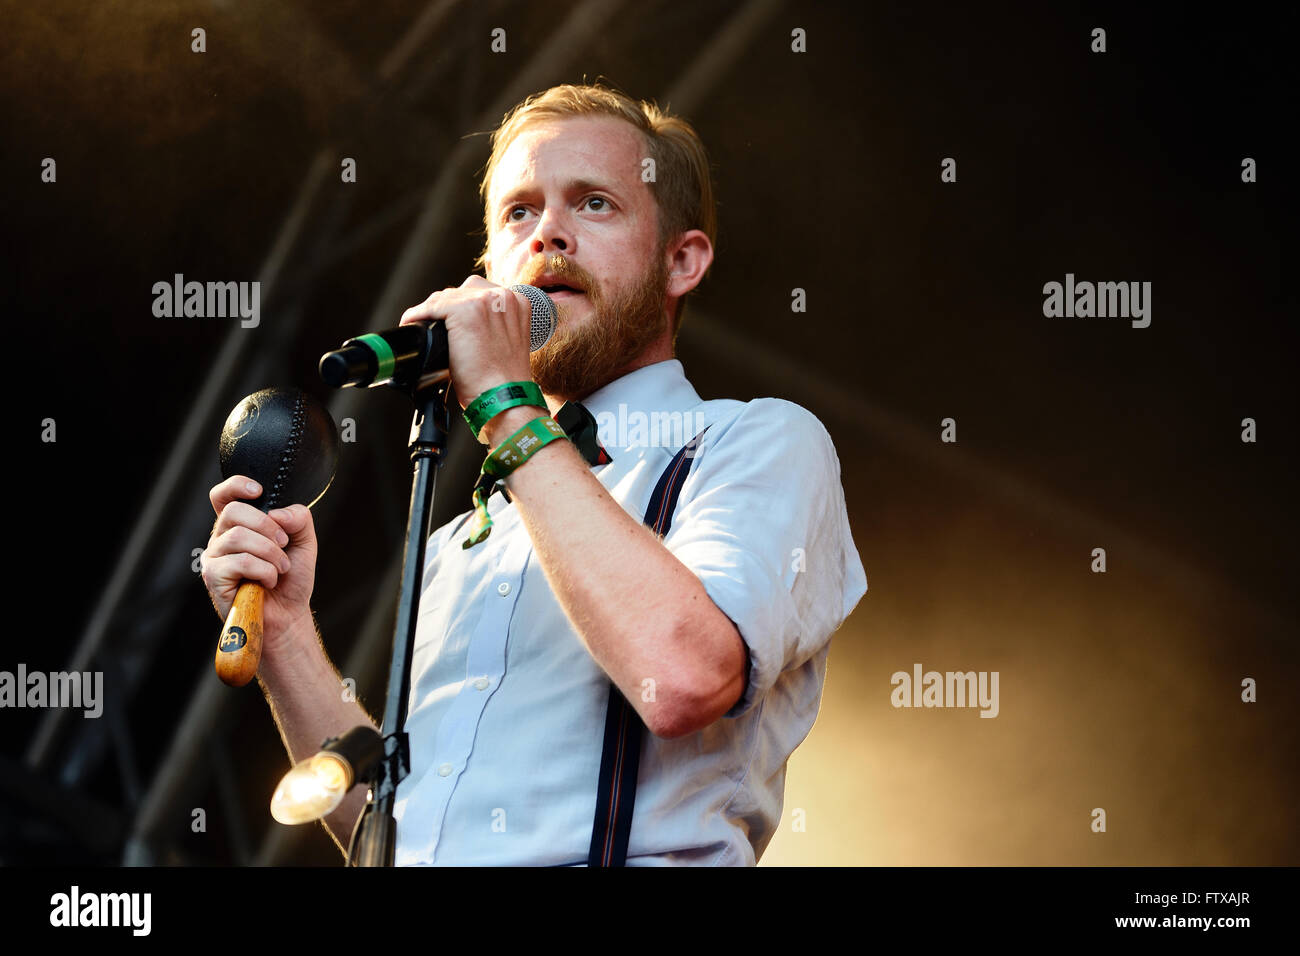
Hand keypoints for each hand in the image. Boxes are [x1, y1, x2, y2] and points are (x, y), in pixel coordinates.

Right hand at [201, 476, 317, 655]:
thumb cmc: (291, 579)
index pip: (223, 495)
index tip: (259, 491)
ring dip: (270, 553)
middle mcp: (222, 537)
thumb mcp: (304, 542)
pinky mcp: (213, 576)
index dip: (236, 486)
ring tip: (280, 569)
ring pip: (239, 536)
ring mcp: (214, 556)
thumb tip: (278, 512)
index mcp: (239, 524)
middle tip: (283, 546)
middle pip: (234, 511)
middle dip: (267, 526)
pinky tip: (268, 582)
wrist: (289, 614)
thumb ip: (299, 519)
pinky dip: (264, 571)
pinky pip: (240, 561)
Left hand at [398, 275, 535, 416]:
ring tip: (421, 327)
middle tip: (434, 328)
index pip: (478, 294)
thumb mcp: (505, 344)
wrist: (503, 397)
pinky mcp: (464, 310)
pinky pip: (431, 306)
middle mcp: (503, 296)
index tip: (449, 321)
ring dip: (431, 312)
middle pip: (461, 292)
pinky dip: (418, 316)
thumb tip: (460, 324)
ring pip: (445, 298)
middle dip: (445, 309)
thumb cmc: (503, 381)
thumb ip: (491, 326)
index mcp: (516, 303)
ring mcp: (484, 301)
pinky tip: (413, 325)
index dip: (460, 307)